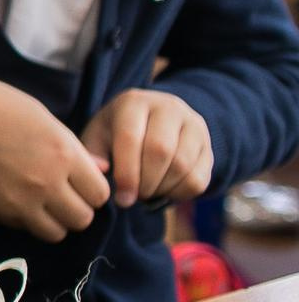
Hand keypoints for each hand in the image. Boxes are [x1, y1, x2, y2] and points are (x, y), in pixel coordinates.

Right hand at [0, 71, 108, 242]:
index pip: (100, 194)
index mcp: (63, 154)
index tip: (80, 181)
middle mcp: (46, 184)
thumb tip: (99, 171)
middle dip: (76, 207)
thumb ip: (73, 149)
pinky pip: (24, 227)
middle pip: (82, 219)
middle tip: (62, 194)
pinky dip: (26, 219)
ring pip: (56, 233)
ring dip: (53, 220)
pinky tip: (15, 198)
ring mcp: (19, 202)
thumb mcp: (42, 117)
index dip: (92, 188)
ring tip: (41, 203)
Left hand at [82, 90, 211, 208]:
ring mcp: (193, 124)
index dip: (126, 173)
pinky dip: (180, 194)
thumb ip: (93, 153)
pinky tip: (164, 191)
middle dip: (145, 182)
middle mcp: (168, 107)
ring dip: (162, 189)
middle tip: (134, 197)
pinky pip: (199, 178)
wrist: (152, 120)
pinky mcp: (208, 144)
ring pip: (183, 165)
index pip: (131, 138)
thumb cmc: (116, 131)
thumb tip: (100, 170)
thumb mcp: (98, 136)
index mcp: (134, 102)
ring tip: (147, 192)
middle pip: (160, 151)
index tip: (122, 198)